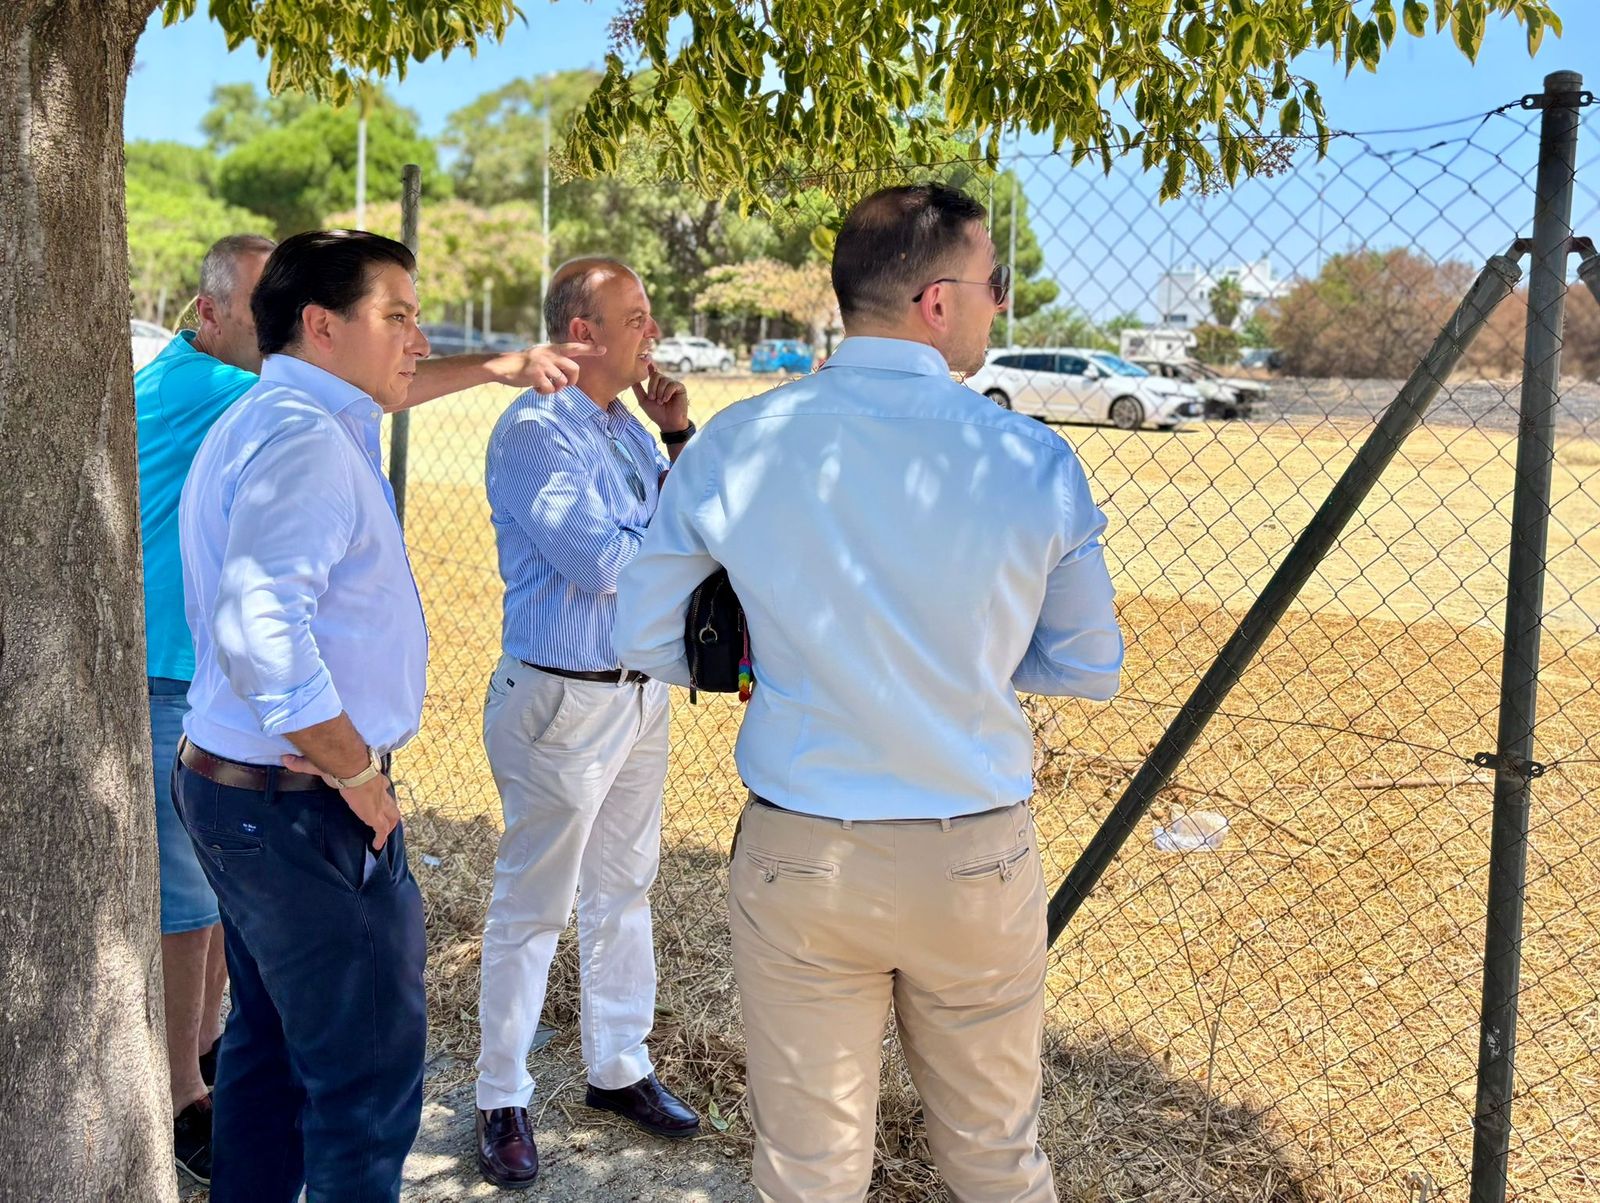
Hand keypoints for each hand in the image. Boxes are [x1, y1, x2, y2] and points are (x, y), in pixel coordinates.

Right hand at [281, 754, 401, 849]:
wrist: (352, 770)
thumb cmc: (341, 766)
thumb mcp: (323, 766)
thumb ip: (304, 764)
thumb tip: (285, 759)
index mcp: (371, 779)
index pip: (380, 785)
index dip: (380, 792)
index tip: (377, 795)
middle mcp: (380, 792)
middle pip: (389, 803)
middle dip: (389, 811)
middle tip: (386, 819)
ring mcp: (379, 805)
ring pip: (391, 816)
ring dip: (389, 825)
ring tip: (384, 834)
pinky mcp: (376, 817)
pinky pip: (381, 831)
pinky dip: (380, 839)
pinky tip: (376, 846)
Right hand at [487, 342, 606, 393]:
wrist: (504, 366)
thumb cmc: (524, 364)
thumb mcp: (541, 355)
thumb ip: (555, 361)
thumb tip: (568, 376)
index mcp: (553, 349)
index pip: (575, 347)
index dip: (590, 349)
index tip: (604, 350)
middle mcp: (550, 354)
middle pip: (574, 369)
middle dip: (573, 380)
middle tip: (564, 385)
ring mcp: (544, 364)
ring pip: (562, 382)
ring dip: (555, 388)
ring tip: (544, 385)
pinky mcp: (537, 375)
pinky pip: (550, 389)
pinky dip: (545, 392)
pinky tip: (536, 388)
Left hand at [632, 364, 689, 434]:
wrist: (668, 423)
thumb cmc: (656, 413)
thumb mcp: (643, 400)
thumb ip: (637, 389)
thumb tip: (630, 377)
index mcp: (656, 383)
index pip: (652, 370)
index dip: (649, 363)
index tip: (646, 355)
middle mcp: (664, 381)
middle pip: (656, 375)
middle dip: (652, 387)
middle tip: (653, 399)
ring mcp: (672, 384)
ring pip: (663, 380)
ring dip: (659, 392)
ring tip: (660, 402)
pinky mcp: (680, 387)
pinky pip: (671, 385)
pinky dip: (667, 393)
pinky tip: (666, 400)